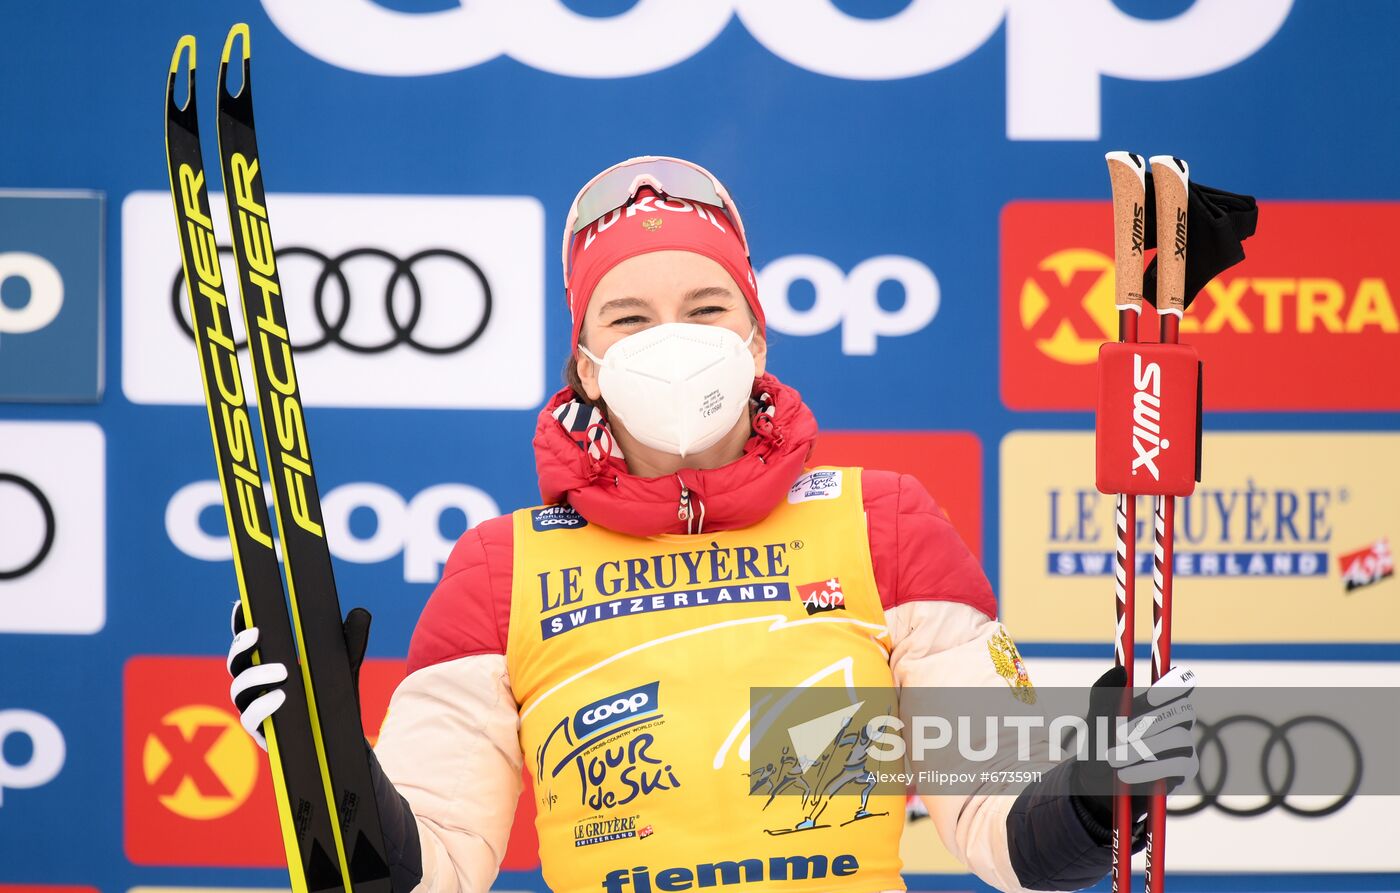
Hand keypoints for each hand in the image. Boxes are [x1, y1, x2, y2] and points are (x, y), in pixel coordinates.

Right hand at [226, 601, 372, 750]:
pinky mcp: (261, 732)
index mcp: (268, 663)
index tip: (241, 604)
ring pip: (239, 690)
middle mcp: (255, 685)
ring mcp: (254, 708)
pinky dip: (263, 706)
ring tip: (284, 671)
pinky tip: (282, 697)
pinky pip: (250, 718)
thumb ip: (351, 640)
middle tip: (258, 635)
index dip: (239, 624)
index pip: (248, 642)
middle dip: (241, 647)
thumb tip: (361, 611)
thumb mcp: (345, 664)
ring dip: (256, 677)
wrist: (342, 736)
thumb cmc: (335, 695)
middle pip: (235, 663)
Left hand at [1071, 665, 1198, 827]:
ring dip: (1143, 748)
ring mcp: (1184, 744)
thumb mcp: (1095, 719)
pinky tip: (1125, 774)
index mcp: (1156, 702)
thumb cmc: (1099, 744)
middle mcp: (1176, 720)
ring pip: (1180, 738)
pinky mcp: (1185, 770)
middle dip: (1152, 721)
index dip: (1173, 686)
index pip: (1180, 684)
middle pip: (1184, 711)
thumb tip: (1121, 670)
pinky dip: (1149, 769)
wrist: (1096, 782)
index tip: (1150, 696)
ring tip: (1113, 759)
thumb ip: (1104, 693)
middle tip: (1119, 734)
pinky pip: (1178, 765)